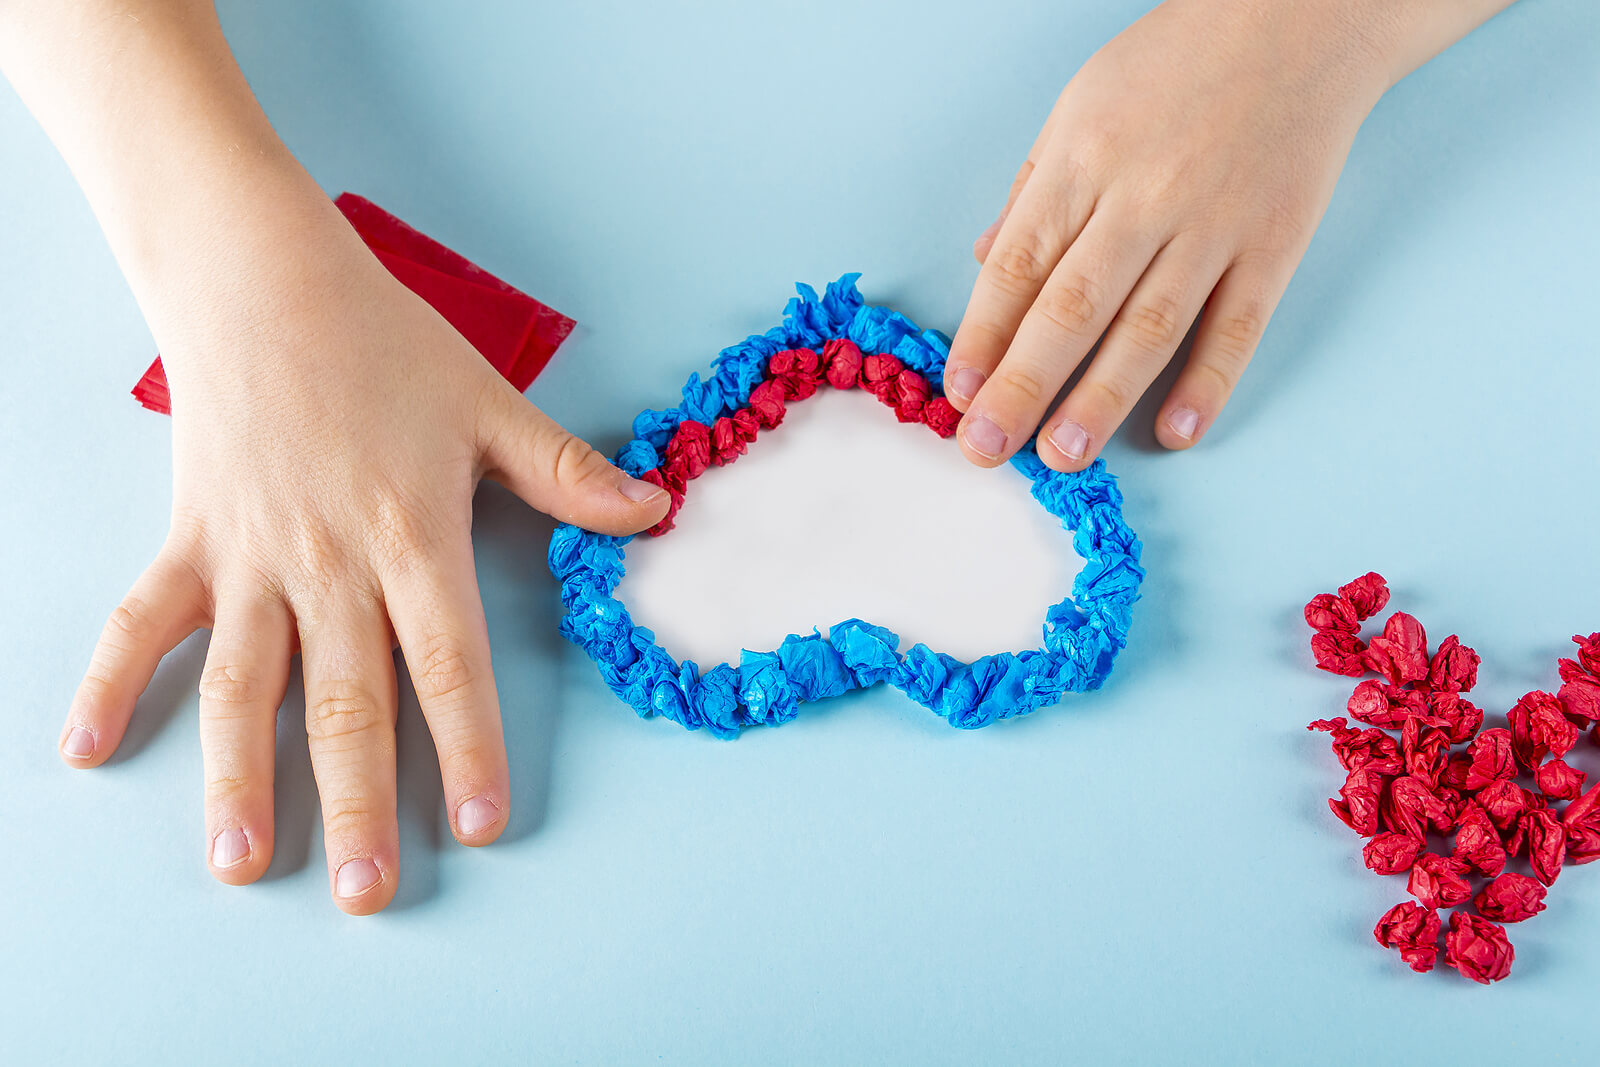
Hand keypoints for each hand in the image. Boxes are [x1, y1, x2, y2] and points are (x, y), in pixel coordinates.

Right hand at [57, 209, 668, 912]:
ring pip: (244, 684)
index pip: (448, 663)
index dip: (467, 746)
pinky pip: (140, 621)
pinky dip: (108, 682)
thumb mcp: (490, 403)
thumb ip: (567, 472)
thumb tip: (651, 512)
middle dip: (359, 802)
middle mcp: (330, 564)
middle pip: (347, 701)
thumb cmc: (384, 342)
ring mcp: (250, 559)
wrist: (264, 281)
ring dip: (240, 777)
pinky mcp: (188, 541)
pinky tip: (83, 750)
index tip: (479, 824)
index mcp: (414, 537)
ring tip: (241, 862)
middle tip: (367, 891)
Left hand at [944, 0, 1471, 469]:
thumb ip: (1033, 194)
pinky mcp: (1274, 245)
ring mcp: (1213, 224)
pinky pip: (1237, 325)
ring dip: (1102, 398)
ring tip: (1065, 455)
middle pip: (1073, 307)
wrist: (1297, 21)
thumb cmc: (1173, 65)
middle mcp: (1144, 196)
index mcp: (1082, 159)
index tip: (960, 393)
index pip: (1021, 265)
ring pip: (1149, 327)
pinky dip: (1208, 382)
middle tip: (989, 448)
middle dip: (1023, 385)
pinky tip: (1174, 431)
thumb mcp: (1078, 107)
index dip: (985, 334)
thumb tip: (987, 265)